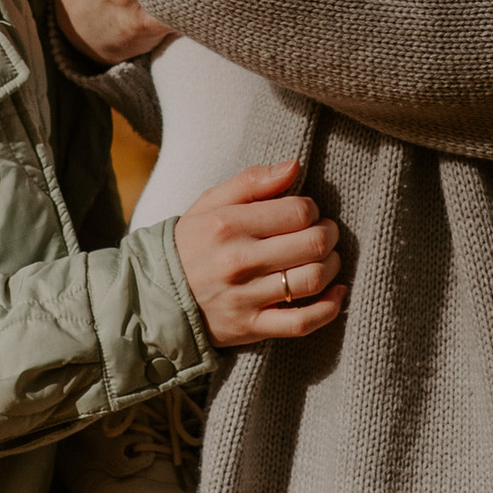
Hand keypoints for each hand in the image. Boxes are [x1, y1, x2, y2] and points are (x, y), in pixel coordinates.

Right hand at [173, 156, 345, 346]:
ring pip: (312, 279)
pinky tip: (337, 292)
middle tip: (324, 233)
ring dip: (332, 265)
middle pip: (312, 244)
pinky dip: (329, 308)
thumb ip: (252, 181)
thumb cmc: (191, 243)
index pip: (298, 211)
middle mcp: (238, 261)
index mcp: (228, 225)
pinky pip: (302, 322)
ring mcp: (245, 298)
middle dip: (329, 234)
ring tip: (327, 258)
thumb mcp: (210, 203)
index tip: (306, 213)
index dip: (312, 209)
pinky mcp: (251, 327)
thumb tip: (295, 165)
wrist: (155, 296)